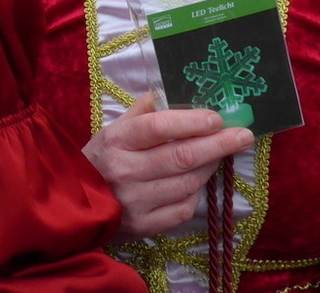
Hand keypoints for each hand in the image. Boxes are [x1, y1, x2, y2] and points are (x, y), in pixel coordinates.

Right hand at [83, 92, 253, 239]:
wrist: (75, 204)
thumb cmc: (99, 160)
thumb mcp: (112, 130)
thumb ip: (142, 112)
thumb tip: (173, 94)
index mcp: (115, 141)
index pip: (158, 127)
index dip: (191, 121)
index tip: (217, 117)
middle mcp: (125, 171)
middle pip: (181, 156)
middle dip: (218, 144)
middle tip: (243, 135)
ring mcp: (135, 201)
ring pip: (187, 183)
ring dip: (209, 166)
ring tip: (219, 154)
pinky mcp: (144, 226)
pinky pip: (183, 208)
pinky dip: (195, 193)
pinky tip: (195, 182)